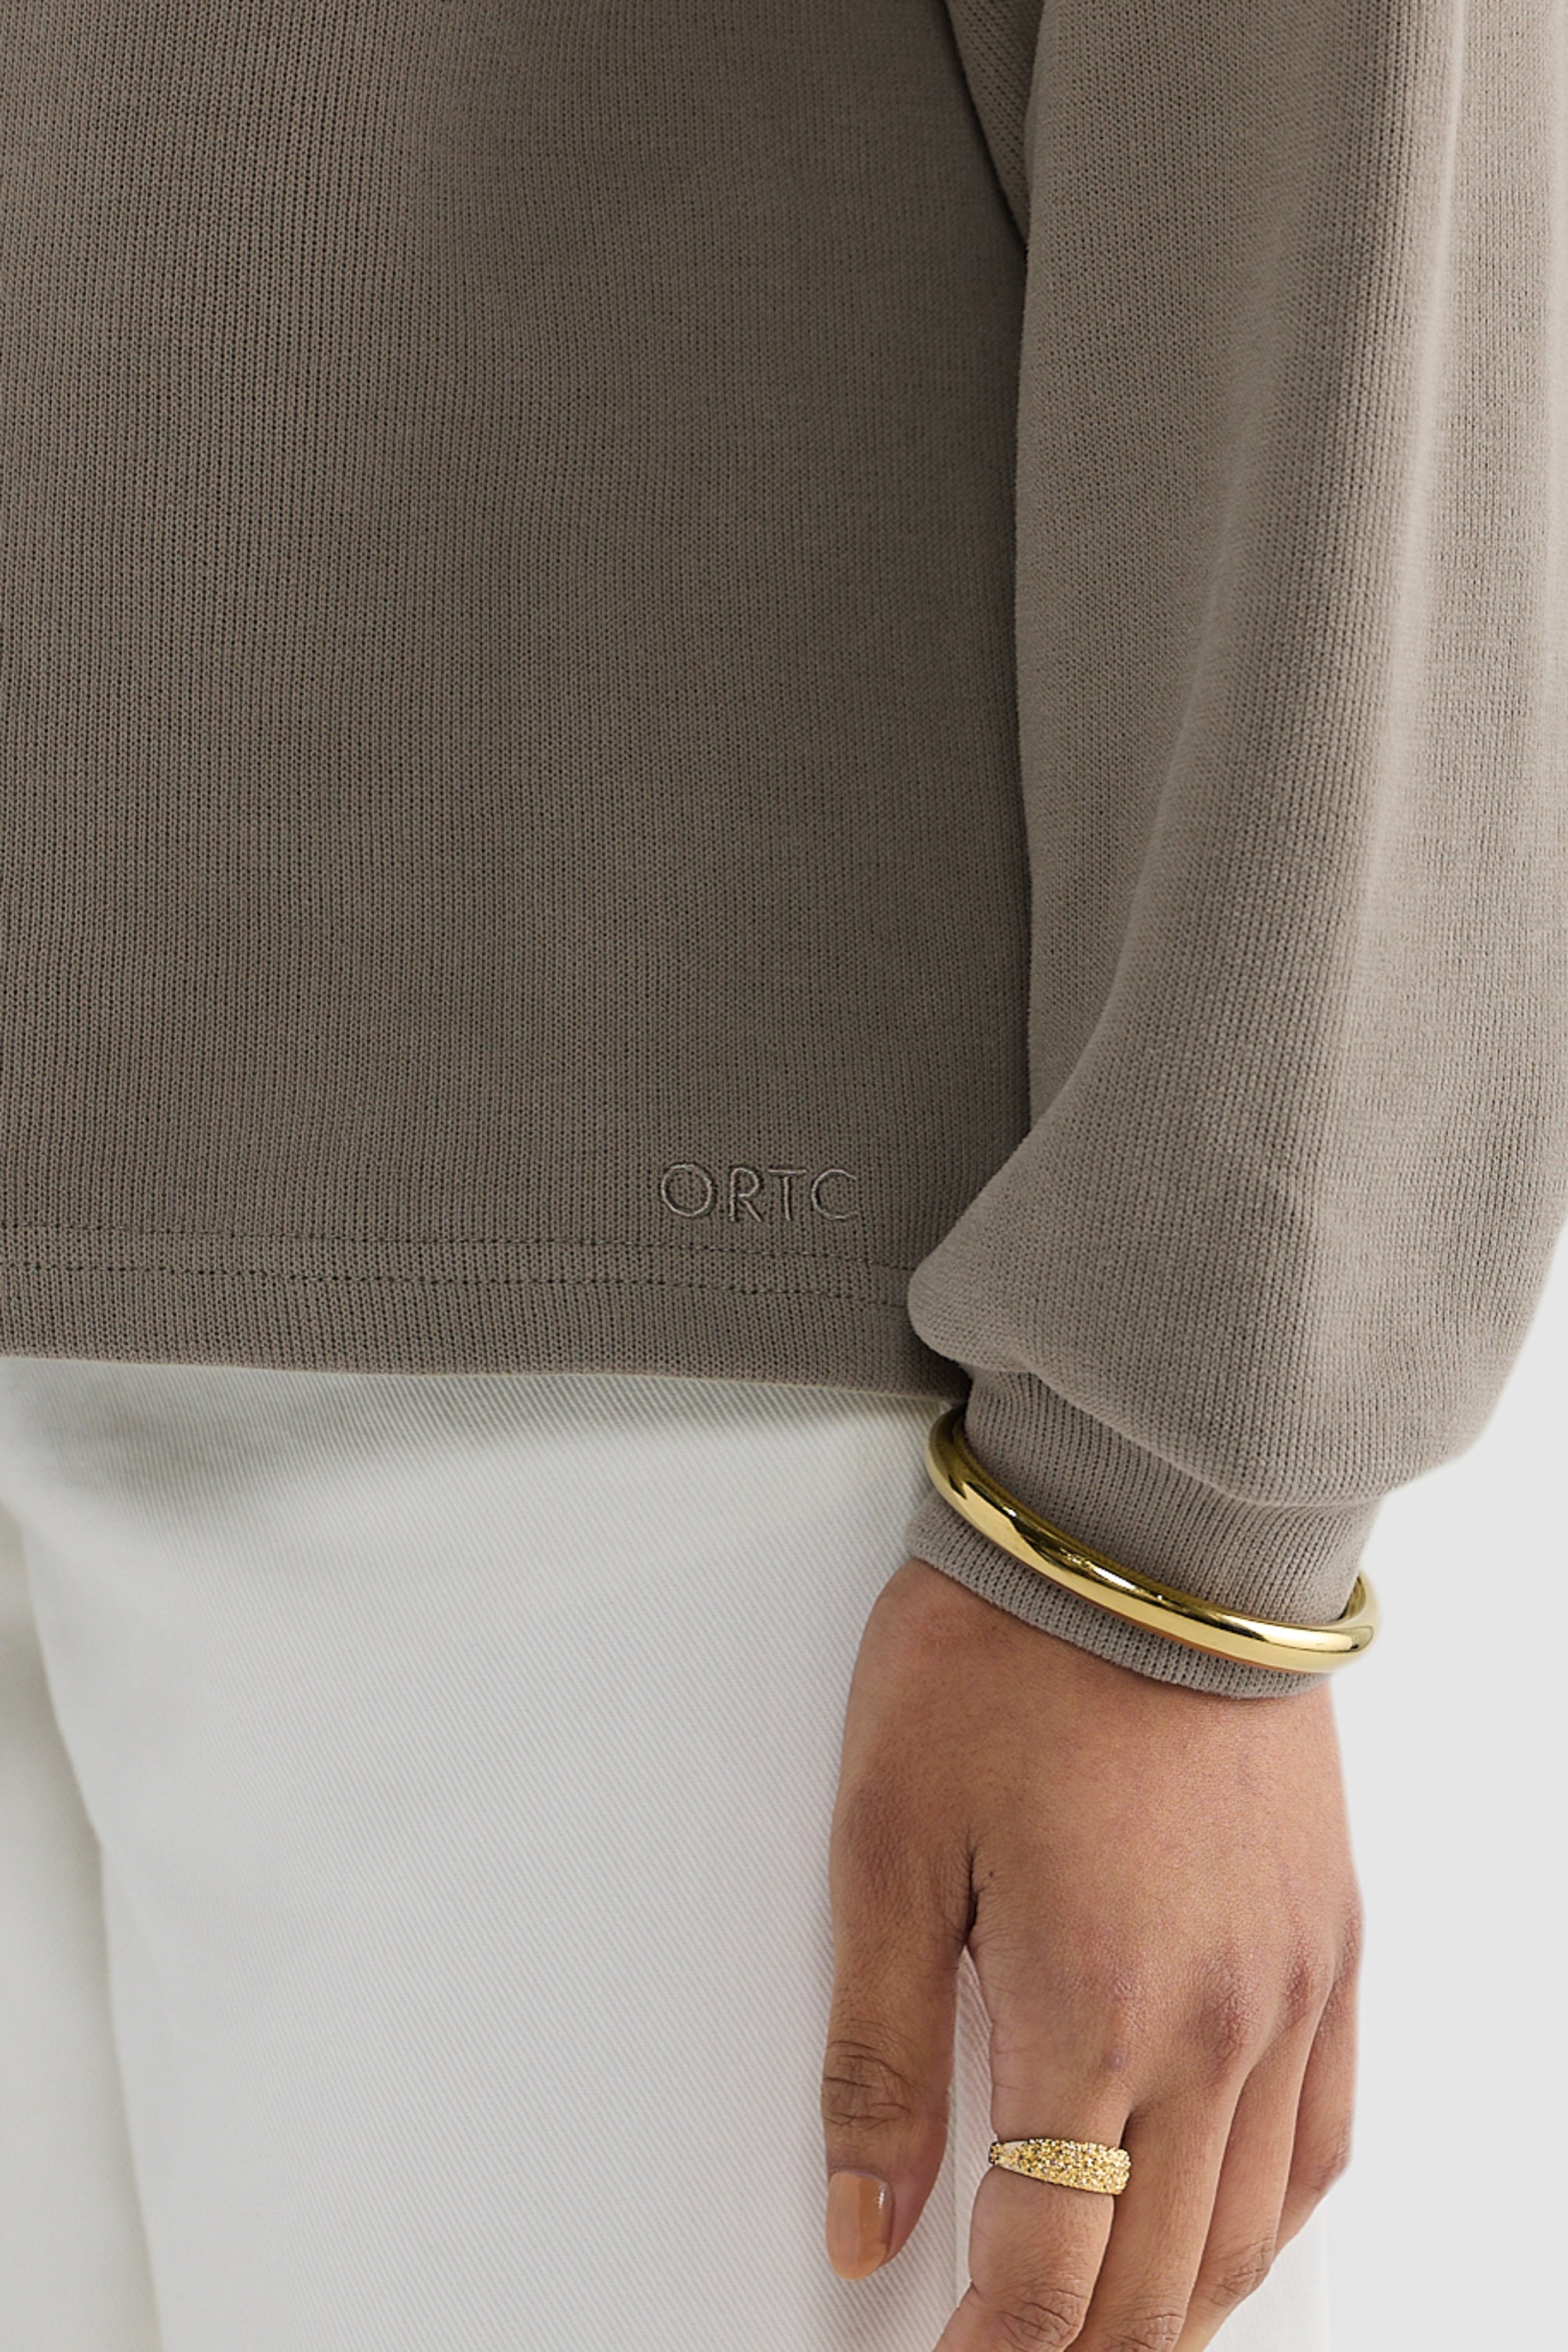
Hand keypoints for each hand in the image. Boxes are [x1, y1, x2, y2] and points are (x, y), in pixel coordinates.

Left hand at [820, 1555, 1360, 2349]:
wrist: (1142, 1539)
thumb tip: (863, 2221)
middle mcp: (1217, 2026)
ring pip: (1248, 2231)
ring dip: (1173, 2310)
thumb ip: (880, 2057)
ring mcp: (1291, 1988)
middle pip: (1154, 2280)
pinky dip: (1268, 2218)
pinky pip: (1325, 2135)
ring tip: (1103, 2330)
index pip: (1049, 2274)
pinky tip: (1224, 2230)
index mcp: (1094, 2013)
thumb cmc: (1004, 1662)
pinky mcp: (1328, 1939)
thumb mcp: (886, 1848)